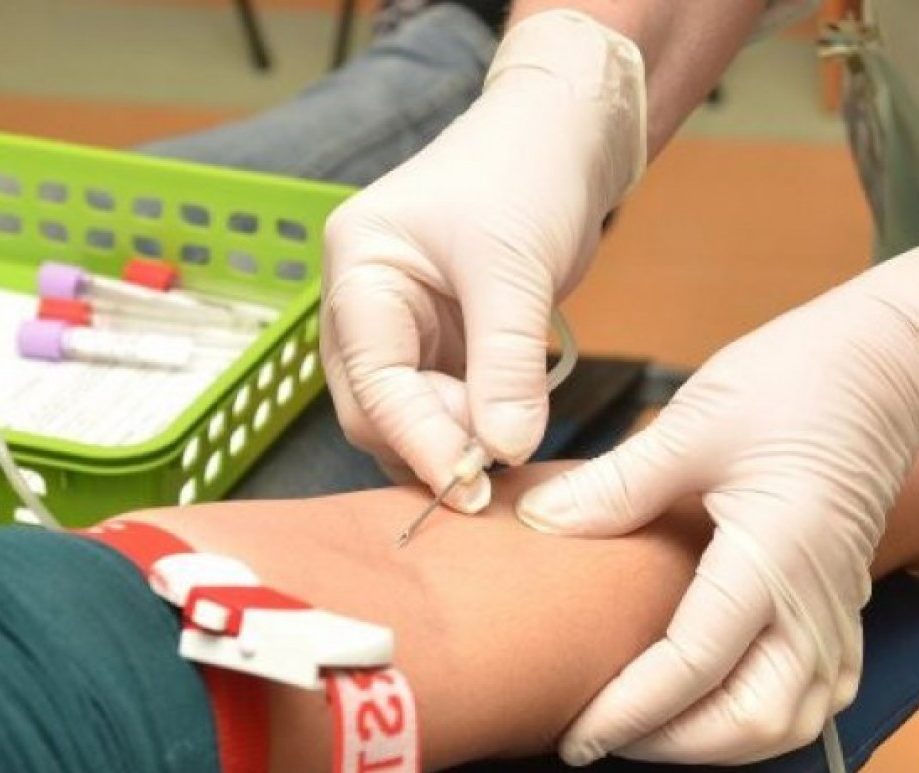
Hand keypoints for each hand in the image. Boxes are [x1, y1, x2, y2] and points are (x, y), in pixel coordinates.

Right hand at [321, 10, 644, 508]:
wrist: (558, 137)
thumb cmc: (526, 173)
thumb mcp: (514, 267)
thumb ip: (506, 363)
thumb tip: (505, 451)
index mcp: (359, 268)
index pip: (373, 377)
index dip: (419, 438)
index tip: (468, 488)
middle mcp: (364, 303)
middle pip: (373, 406)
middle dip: (430, 444)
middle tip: (492, 477)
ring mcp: (397, 325)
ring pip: (404, 413)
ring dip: (449, 442)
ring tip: (506, 452)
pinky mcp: (435, 341)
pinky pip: (438, 403)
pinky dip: (467, 427)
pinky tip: (504, 439)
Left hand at [517, 236, 918, 764]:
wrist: (886, 363)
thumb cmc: (796, 379)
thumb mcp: (694, 425)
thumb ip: (616, 486)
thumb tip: (543, 522)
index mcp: (774, 556)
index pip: (695, 665)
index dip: (630, 709)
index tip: (576, 732)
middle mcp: (815, 599)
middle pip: (757, 721)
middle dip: (677, 744)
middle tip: (605, 734)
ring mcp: (838, 606)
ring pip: (796, 720)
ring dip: (723, 741)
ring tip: (653, 728)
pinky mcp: (843, 602)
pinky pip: (818, 691)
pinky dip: (766, 716)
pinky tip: (718, 702)